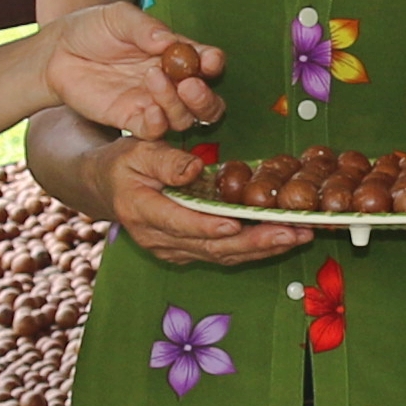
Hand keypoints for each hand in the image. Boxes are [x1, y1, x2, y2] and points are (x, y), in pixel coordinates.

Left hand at [34, 4, 222, 143]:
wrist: (58, 52)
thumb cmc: (92, 29)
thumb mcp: (119, 17)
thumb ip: (145, 28)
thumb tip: (168, 41)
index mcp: (175, 53)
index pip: (207, 62)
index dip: (213, 63)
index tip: (210, 60)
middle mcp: (171, 82)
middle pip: (206, 102)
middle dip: (205, 97)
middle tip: (190, 84)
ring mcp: (152, 103)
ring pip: (184, 118)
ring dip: (176, 104)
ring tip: (153, 78)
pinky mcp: (130, 120)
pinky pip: (154, 131)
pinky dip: (158, 124)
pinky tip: (148, 108)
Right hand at [97, 136, 305, 268]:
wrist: (105, 188)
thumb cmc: (123, 164)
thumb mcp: (137, 149)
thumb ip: (167, 160)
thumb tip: (196, 168)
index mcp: (143, 211)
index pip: (180, 223)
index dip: (209, 226)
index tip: (237, 225)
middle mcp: (159, 239)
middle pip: (212, 247)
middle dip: (255, 242)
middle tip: (293, 233)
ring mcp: (174, 251)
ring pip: (222, 256)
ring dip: (264, 248)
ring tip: (300, 235)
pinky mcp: (187, 252)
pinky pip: (223, 255)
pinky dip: (255, 248)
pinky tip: (283, 238)